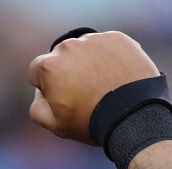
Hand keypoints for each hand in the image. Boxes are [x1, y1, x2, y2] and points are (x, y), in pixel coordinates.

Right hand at [30, 31, 158, 142]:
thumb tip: (40, 93)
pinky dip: (112, 58)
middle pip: (62, 58)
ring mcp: (94, 40)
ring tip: (106, 86)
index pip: (38, 71)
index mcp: (49, 66)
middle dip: (69, 72)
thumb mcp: (56, 126)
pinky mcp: (117, 38)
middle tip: (87, 94)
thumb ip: (37, 108)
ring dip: (90, 63)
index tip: (66, 99)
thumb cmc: (92, 122)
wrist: (134, 115)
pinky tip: (119, 77)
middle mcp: (69, 46)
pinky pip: (109, 46)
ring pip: (86, 50)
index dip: (49, 88)